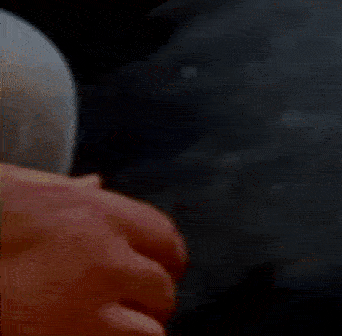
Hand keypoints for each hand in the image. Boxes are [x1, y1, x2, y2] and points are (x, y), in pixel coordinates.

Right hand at [0, 164, 187, 335]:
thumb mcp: (9, 188)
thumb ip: (59, 190)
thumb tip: (96, 183)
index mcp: (92, 215)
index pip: (164, 239)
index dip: (159, 260)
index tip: (149, 273)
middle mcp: (101, 262)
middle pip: (160, 291)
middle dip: (144, 304)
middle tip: (118, 312)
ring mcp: (84, 315)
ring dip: (126, 335)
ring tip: (94, 329)